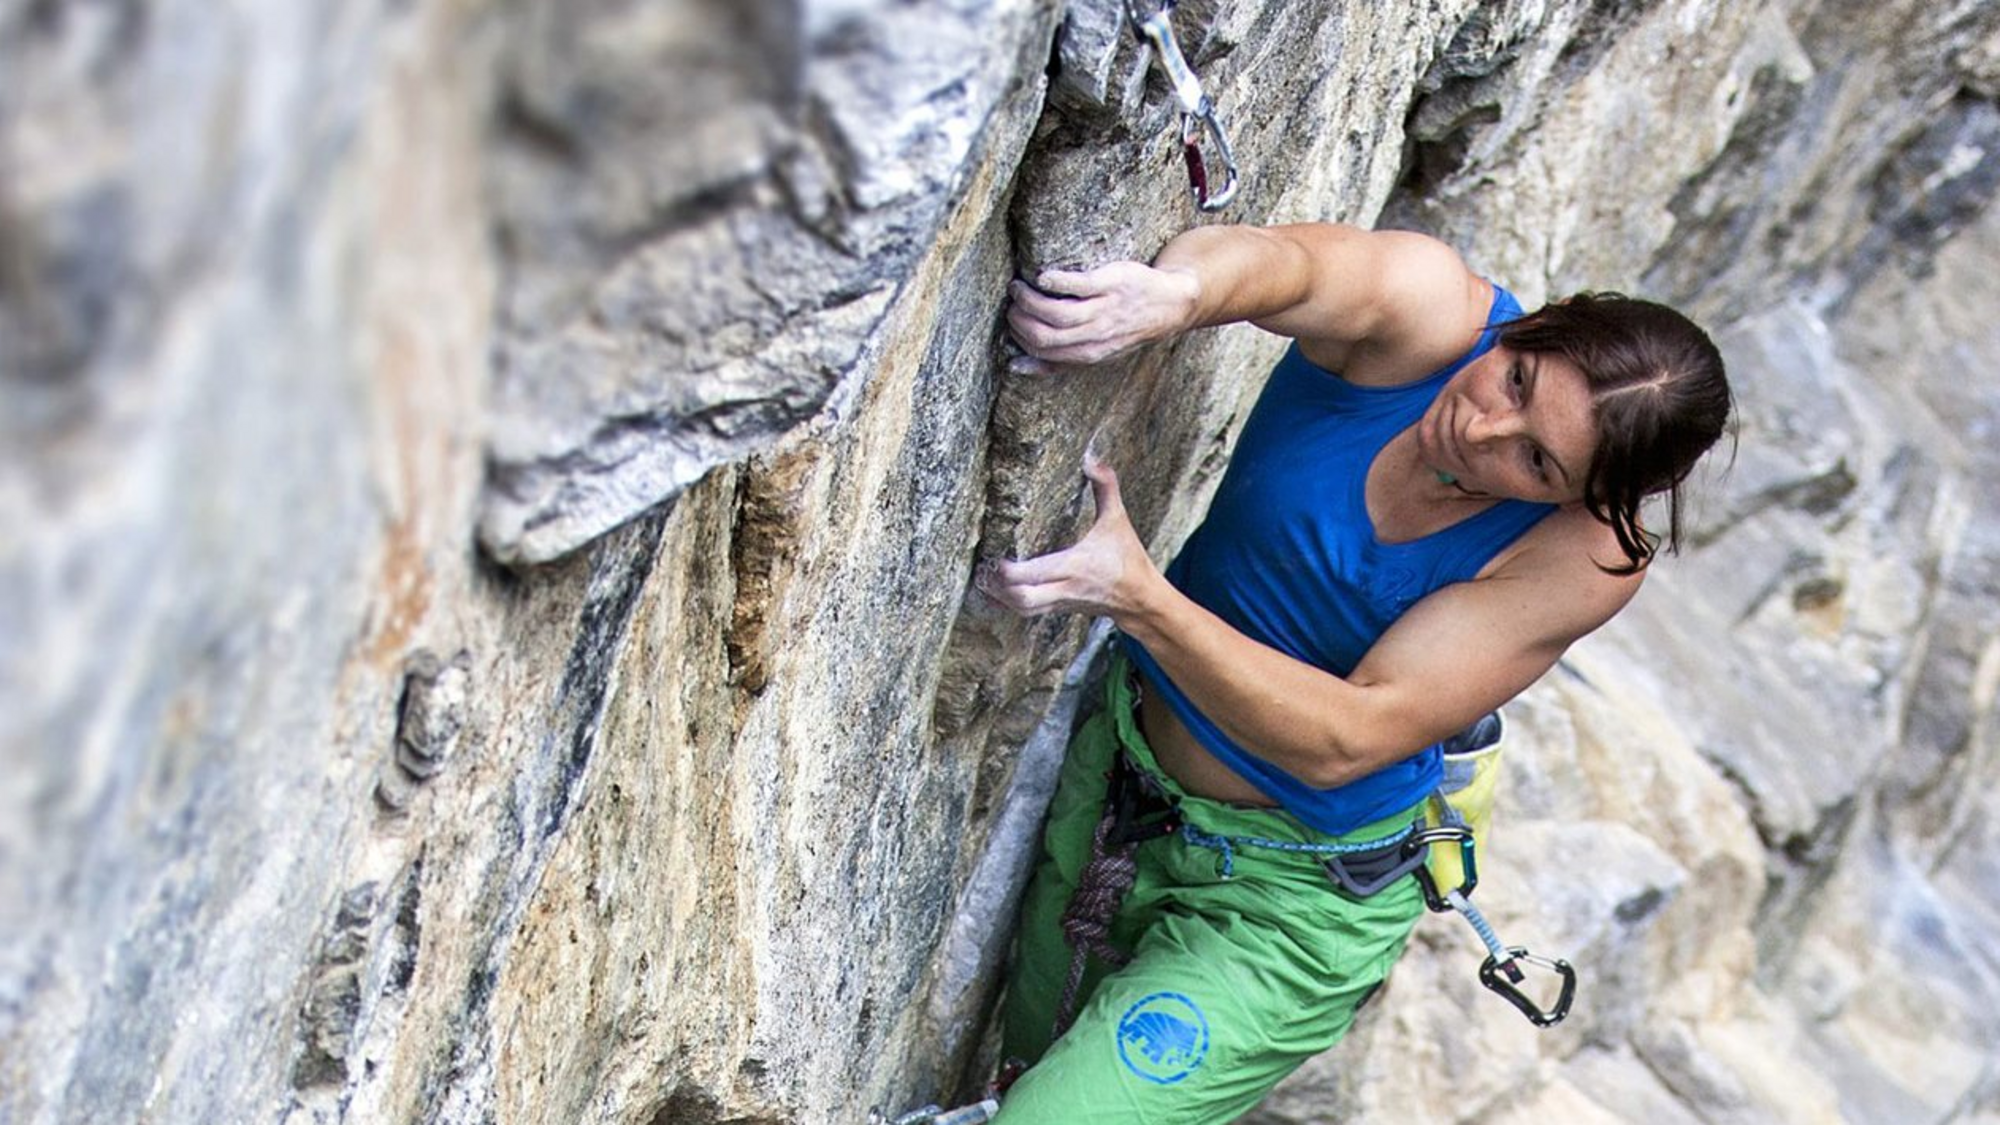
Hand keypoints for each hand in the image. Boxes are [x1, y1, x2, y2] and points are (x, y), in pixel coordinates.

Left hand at [976, 455, 1161, 618]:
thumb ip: (1106, 487)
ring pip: (1021, 609)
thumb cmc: (1127, 558)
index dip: (1007, 570)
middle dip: (996, 586)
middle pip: (1022, 599)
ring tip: (983, 577)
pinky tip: (995, 591)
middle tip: (982, 567)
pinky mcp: (1058, 609)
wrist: (1139, 599)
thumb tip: (1091, 458)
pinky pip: (1027, 612)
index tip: (993, 553)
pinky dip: (1007, 603)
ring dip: (998, 596)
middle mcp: (1064, 588)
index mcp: (1075, 566)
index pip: (1034, 574)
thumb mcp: (1119, 519)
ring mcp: (1060, 602)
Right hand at [1005, 262, 1199, 372]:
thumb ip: (1057, 362)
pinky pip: (1077, 285)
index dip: (1019, 336)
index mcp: (1089, 354)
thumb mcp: (1096, 353)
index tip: (1010, 319)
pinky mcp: (1111, 284)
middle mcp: (1096, 335)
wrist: (1170, 305)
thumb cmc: (1126, 328)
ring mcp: (1104, 310)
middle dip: (1018, 319)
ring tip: (1018, 287)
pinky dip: (1054, 282)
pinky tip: (1041, 276)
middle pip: (1045, 334)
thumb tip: (1014, 367)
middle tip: (1010, 303)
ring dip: (1029, 300)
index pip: (1042, 350)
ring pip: (1056, 312)